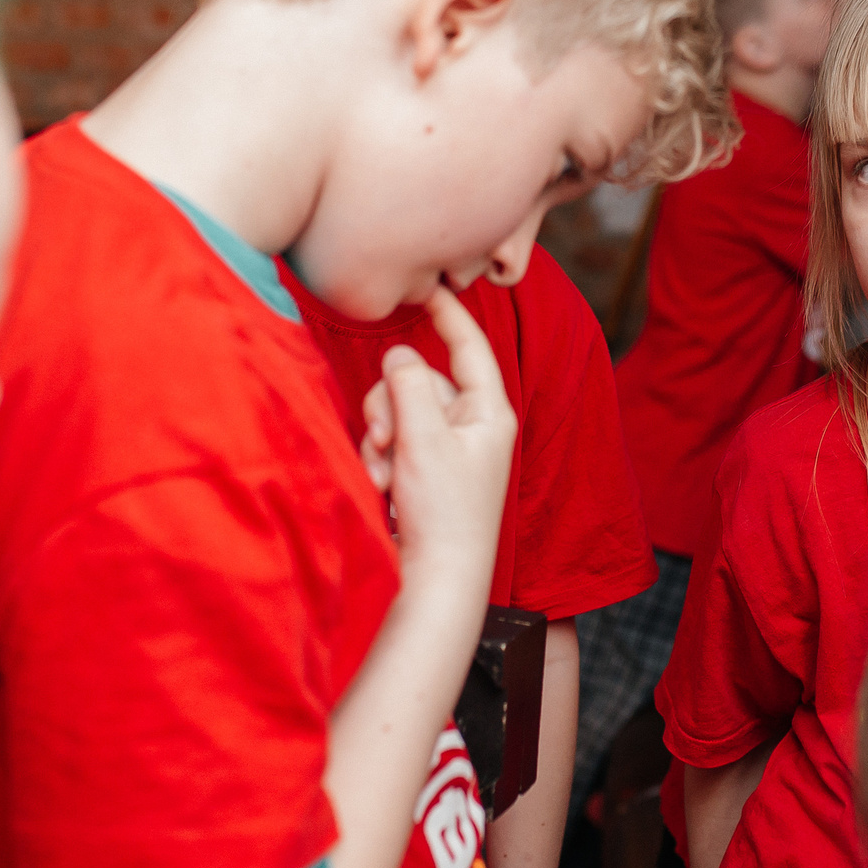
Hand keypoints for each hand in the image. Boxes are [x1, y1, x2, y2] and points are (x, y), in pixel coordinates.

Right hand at [359, 287, 513, 572]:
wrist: (437, 580)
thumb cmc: (444, 513)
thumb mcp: (424, 439)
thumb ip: (409, 387)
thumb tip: (399, 355)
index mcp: (488, 414)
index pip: (470, 348)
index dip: (449, 316)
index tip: (428, 287)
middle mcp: (470, 428)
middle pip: (419, 382)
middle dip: (391, 405)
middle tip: (387, 439)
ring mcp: (445, 451)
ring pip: (397, 412)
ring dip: (381, 436)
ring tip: (386, 473)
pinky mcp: (421, 472)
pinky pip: (390, 442)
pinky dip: (380, 459)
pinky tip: (383, 487)